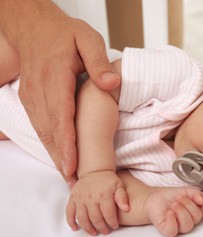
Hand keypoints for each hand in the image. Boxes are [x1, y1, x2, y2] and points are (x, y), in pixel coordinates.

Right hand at [16, 12, 119, 184]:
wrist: (34, 27)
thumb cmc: (64, 34)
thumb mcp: (87, 39)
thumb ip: (98, 62)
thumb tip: (112, 84)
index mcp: (56, 78)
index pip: (61, 116)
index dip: (67, 143)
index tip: (73, 166)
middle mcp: (40, 91)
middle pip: (51, 131)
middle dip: (62, 159)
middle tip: (75, 184)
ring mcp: (32, 96)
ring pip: (43, 132)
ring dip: (55, 155)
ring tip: (69, 178)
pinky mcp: (30, 99)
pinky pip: (39, 126)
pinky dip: (49, 144)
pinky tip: (58, 157)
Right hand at [66, 171, 128, 235]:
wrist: (95, 170)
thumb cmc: (108, 179)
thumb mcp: (119, 185)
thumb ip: (123, 197)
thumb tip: (126, 208)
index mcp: (104, 195)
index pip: (108, 214)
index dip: (112, 222)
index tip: (114, 227)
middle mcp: (91, 197)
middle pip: (95, 218)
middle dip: (101, 227)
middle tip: (106, 232)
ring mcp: (80, 198)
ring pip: (82, 218)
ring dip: (88, 228)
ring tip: (94, 233)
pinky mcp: (72, 198)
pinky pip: (69, 212)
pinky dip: (71, 222)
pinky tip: (76, 228)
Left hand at [145, 187, 202, 236]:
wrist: (155, 198)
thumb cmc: (171, 196)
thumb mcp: (185, 190)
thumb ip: (196, 194)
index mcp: (195, 211)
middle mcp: (189, 220)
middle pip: (197, 217)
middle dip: (188, 205)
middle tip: (179, 198)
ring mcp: (179, 227)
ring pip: (187, 225)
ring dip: (181, 211)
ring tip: (174, 204)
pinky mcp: (168, 230)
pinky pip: (173, 230)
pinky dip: (172, 220)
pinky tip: (169, 212)